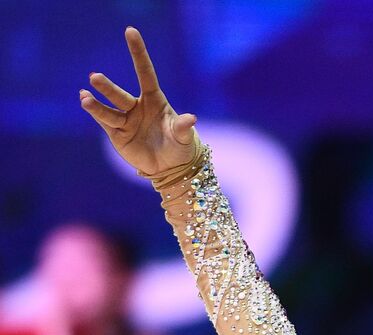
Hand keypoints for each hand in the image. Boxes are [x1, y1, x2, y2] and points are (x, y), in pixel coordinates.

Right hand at [78, 26, 198, 176]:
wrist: (170, 167)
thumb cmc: (179, 146)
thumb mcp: (183, 137)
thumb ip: (183, 127)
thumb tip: (191, 119)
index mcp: (155, 100)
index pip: (145, 72)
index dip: (138, 52)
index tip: (130, 31)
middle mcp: (137, 106)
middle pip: (120, 94)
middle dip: (107, 87)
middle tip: (95, 77)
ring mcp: (125, 119)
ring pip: (108, 109)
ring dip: (95, 104)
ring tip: (85, 97)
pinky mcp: (116, 133)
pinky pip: (104, 120)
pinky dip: (94, 112)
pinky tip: (84, 100)